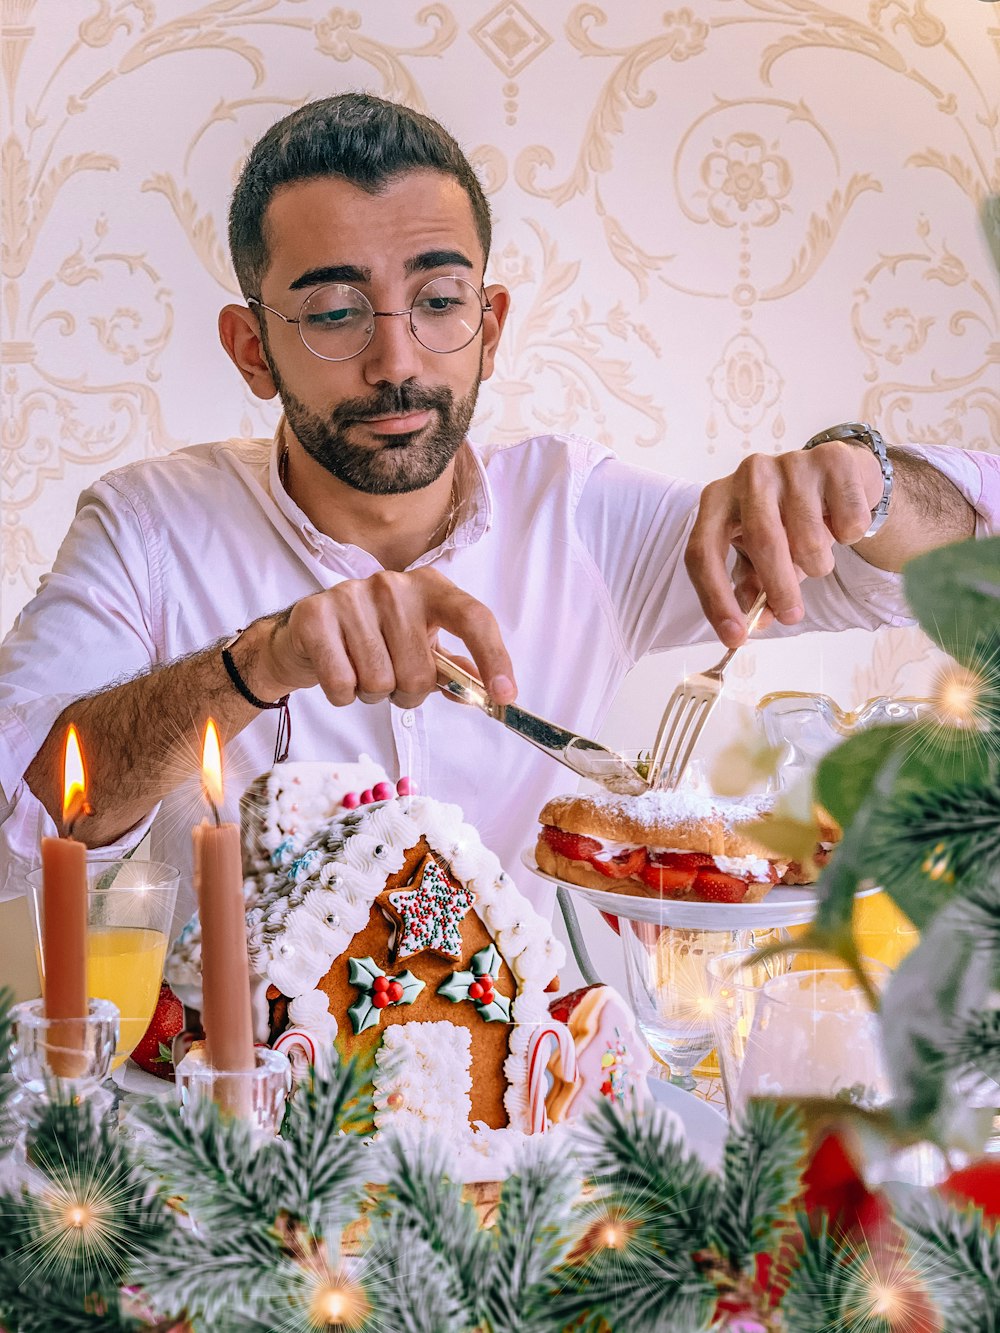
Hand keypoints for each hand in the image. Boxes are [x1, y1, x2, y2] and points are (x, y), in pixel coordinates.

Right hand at [253, 567, 516, 709]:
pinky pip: (343, 685)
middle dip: (407, 692)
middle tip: (390, 680)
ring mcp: (352, 596)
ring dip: (372, 694)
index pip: (473, 618)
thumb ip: (454, 668)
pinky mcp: (315, 615)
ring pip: (380, 682)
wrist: (306, 636)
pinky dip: (343, 695)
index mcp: (429, 588)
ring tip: (361, 673)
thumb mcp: (419, 647)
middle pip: (420, 672)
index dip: (494, 658)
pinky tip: (337, 673)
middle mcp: (393, 584)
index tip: (505, 696)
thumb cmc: (373, 642)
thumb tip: (495, 691)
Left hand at [684, 441, 883, 646]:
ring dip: (818, 564)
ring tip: (818, 557)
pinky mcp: (832, 459)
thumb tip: (753, 624)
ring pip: (809, 537)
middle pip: (762, 540)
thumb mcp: (758, 556)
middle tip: (791, 615)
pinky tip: (840, 525)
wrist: (836, 479)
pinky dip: (850, 538)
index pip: (703, 552)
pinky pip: (848, 522)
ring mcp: (790, 462)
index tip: (736, 636)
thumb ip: (752, 589)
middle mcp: (748, 475)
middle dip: (779, 588)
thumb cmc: (787, 522)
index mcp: (717, 500)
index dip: (717, 599)